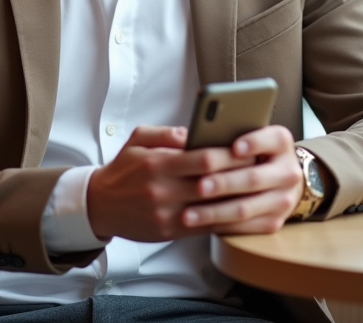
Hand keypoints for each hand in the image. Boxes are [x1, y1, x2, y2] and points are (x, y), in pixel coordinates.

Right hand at [86, 125, 257, 241]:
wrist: (101, 205)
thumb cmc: (124, 169)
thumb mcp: (137, 140)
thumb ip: (166, 133)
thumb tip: (193, 132)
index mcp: (157, 164)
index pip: (202, 159)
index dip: (229, 154)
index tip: (248, 148)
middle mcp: (163, 190)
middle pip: (212, 183)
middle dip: (239, 174)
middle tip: (261, 167)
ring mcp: (167, 214)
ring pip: (212, 208)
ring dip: (237, 199)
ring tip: (257, 189)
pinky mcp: (171, 232)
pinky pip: (206, 226)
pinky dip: (226, 219)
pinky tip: (241, 210)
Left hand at [187, 125, 303, 235]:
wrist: (277, 179)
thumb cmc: (250, 152)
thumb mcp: (245, 136)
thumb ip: (224, 133)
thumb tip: (184, 136)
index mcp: (281, 143)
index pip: (273, 139)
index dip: (254, 143)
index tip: (234, 148)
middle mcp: (288, 171)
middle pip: (254, 178)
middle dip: (224, 183)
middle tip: (199, 186)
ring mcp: (283, 199)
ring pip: (246, 208)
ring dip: (215, 212)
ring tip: (189, 214)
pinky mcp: (274, 222)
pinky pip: (245, 227)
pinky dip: (220, 225)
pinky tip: (200, 223)